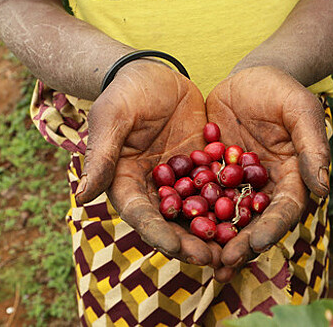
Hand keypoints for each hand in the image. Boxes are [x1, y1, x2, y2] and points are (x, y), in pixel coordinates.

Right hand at [75, 61, 219, 266]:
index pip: (141, 214)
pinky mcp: (202, 165)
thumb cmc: (124, 93)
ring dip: (214, 230)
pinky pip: (218, 186)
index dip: (158, 232)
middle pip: (171, 221)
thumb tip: (81, 196)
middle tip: (213, 259)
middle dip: (191, 242)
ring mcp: (181, 178)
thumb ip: (101, 156)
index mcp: (127, 182)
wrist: (152, 73)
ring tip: (234, 248)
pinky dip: (232, 201)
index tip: (177, 248)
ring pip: (197, 210)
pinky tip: (251, 213)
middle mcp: (154, 187)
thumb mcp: (112, 119)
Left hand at [206, 66, 330, 277]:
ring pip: (223, 215)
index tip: (255, 243)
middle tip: (222, 263)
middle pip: (253, 221)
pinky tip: (171, 224)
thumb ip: (312, 147)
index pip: (284, 209)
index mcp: (289, 178)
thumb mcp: (300, 111)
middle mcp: (261, 188)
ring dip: (211, 238)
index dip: (271, 228)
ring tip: (195, 257)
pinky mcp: (210, 173)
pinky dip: (187, 210)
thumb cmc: (281, 90)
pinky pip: (197, 193)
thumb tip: (324, 189)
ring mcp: (234, 183)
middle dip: (239, 244)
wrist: (248, 78)